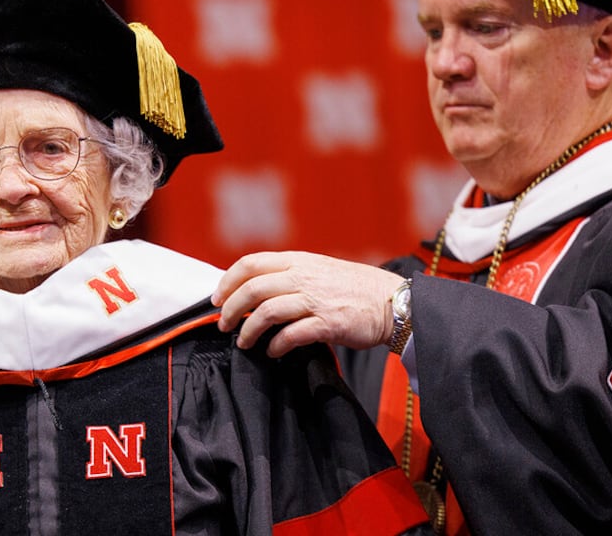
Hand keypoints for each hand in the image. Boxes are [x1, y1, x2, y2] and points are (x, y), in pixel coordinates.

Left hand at [210, 251, 404, 356]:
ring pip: (266, 313)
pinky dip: (276, 346)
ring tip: (244, 343)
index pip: (250, 263)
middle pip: (252, 289)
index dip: (227, 281)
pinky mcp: (328, 323)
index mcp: (298, 260)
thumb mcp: (319, 269)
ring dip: (248, 331)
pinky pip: (291, 336)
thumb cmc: (353, 289)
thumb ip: (289, 275)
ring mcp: (315, 299)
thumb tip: (254, 289)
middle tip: (224, 325)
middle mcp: (304, 276)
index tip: (217, 299)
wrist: (394, 302)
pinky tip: (273, 352)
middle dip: (230, 310)